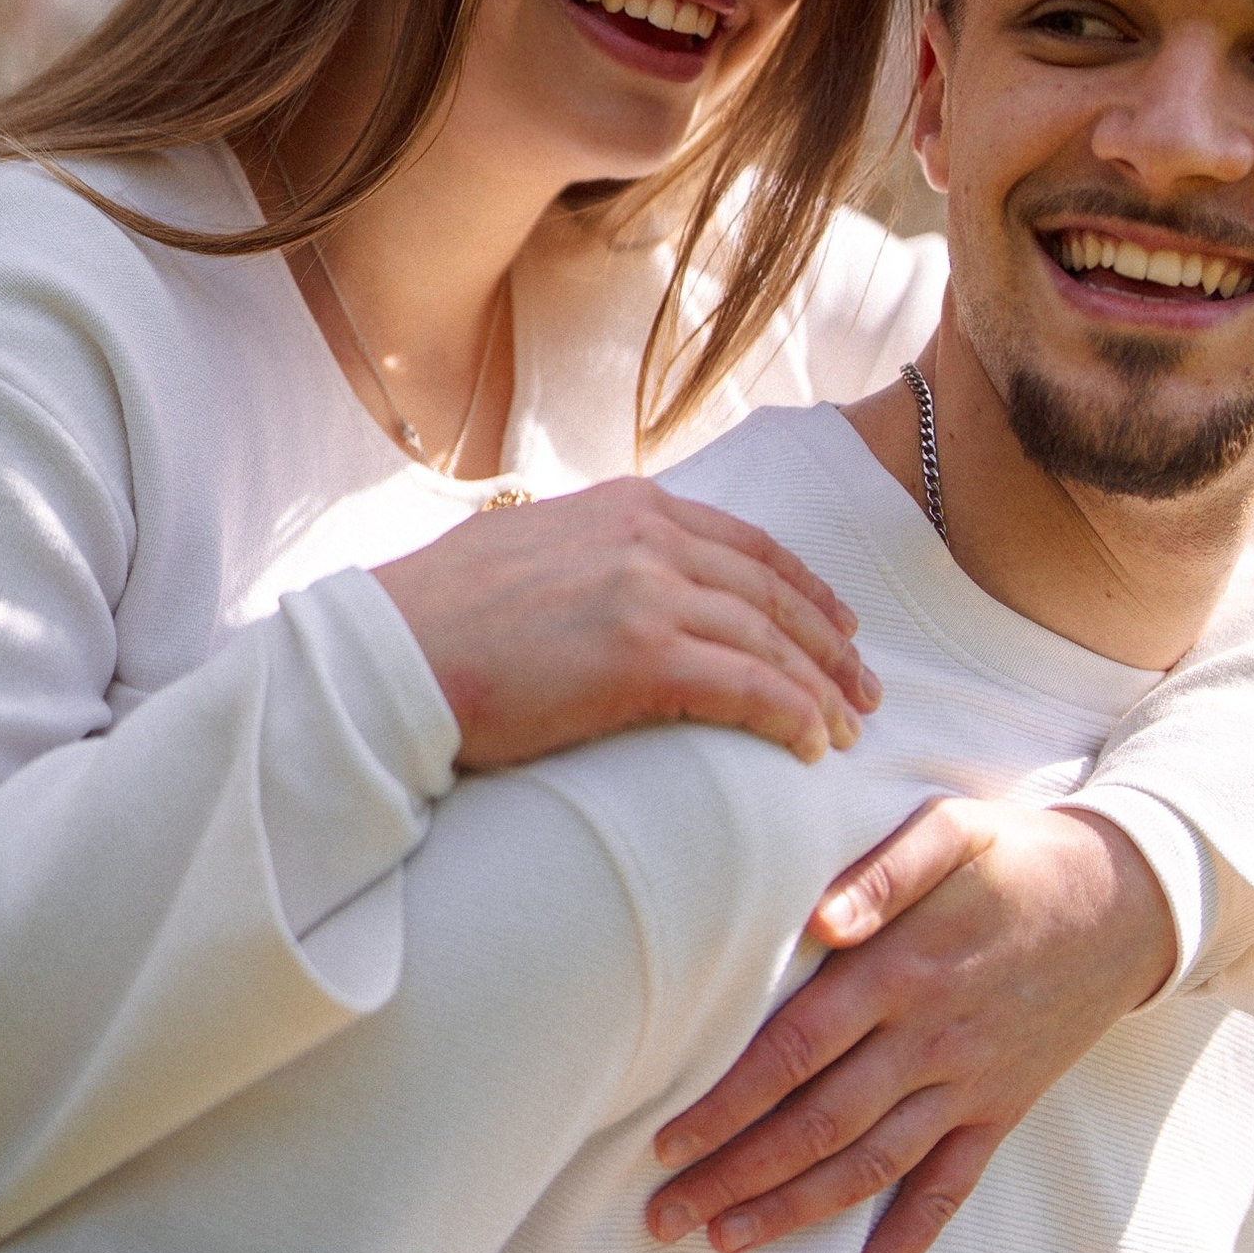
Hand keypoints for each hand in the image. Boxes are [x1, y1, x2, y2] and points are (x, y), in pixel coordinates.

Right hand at [374, 478, 878, 772]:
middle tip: (866, 689)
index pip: (743, 542)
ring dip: (820, 690)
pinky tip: (812, 746)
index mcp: (623, 506)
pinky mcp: (642, 655)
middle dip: (827, 643)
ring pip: (770, 641)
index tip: (836, 625)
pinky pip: (750, 687)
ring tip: (847, 730)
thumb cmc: (437, 619)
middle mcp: (646, 536)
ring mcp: (647, 591)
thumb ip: (587, 555)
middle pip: (770, 591)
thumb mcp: (525, 550)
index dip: (801, 587)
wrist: (388, 654)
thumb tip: (610, 586)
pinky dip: (792, 716)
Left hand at [643, 793, 1177, 1252]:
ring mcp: (968, 1087)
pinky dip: (899, 1251)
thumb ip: (884, 869)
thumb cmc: (1018, 857)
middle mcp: (930, 1041)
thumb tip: (822, 919)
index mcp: (902, 971)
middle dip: (736, 1176)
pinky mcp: (1000, 1114)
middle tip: (663, 1216)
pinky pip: (946, 1196)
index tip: (667, 1140)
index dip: (727, 1103)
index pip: (794, 1052)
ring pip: (869, 1169)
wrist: (1130, 903)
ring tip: (722, 1242)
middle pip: (817, 1126)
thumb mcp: (954, 829)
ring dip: (793, 1214)